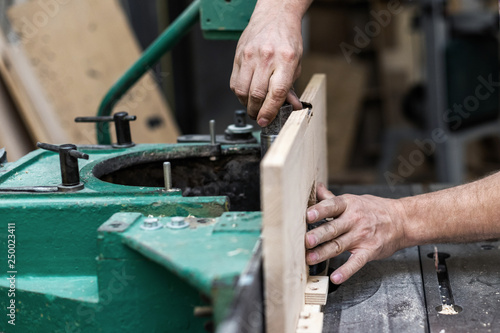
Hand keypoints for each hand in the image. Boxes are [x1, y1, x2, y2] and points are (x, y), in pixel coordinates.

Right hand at [230, 2, 304, 126]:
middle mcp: (266, 57)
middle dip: (257, 111)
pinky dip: (239, 94)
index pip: (276, 93)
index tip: (266, 121)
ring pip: (242, 90)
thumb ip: (291, 87)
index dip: (270, 111)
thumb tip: (292, 107)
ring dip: (246, 104)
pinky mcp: (238, 56)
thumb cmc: (287, 39)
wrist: (274, 16)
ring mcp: (250, 56)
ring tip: (252, 107)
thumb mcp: (296, 63)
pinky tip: (246, 95)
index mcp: (285, 60)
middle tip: (259, 116)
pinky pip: (234, 82)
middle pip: (257, 94)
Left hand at [305, 184, 406, 283]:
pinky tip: (336, 278)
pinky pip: (356, 262)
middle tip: (305, 241)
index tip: (307, 215)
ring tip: (310, 259)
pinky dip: (346, 271)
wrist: (402, 220)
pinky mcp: (369, 251)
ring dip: (324, 253)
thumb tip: (317, 188)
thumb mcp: (353, 200)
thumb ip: (332, 198)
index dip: (320, 210)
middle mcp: (354, 220)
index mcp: (348, 205)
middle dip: (319, 235)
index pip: (332, 206)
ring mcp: (361, 237)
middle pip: (333, 228)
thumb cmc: (374, 209)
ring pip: (339, 245)